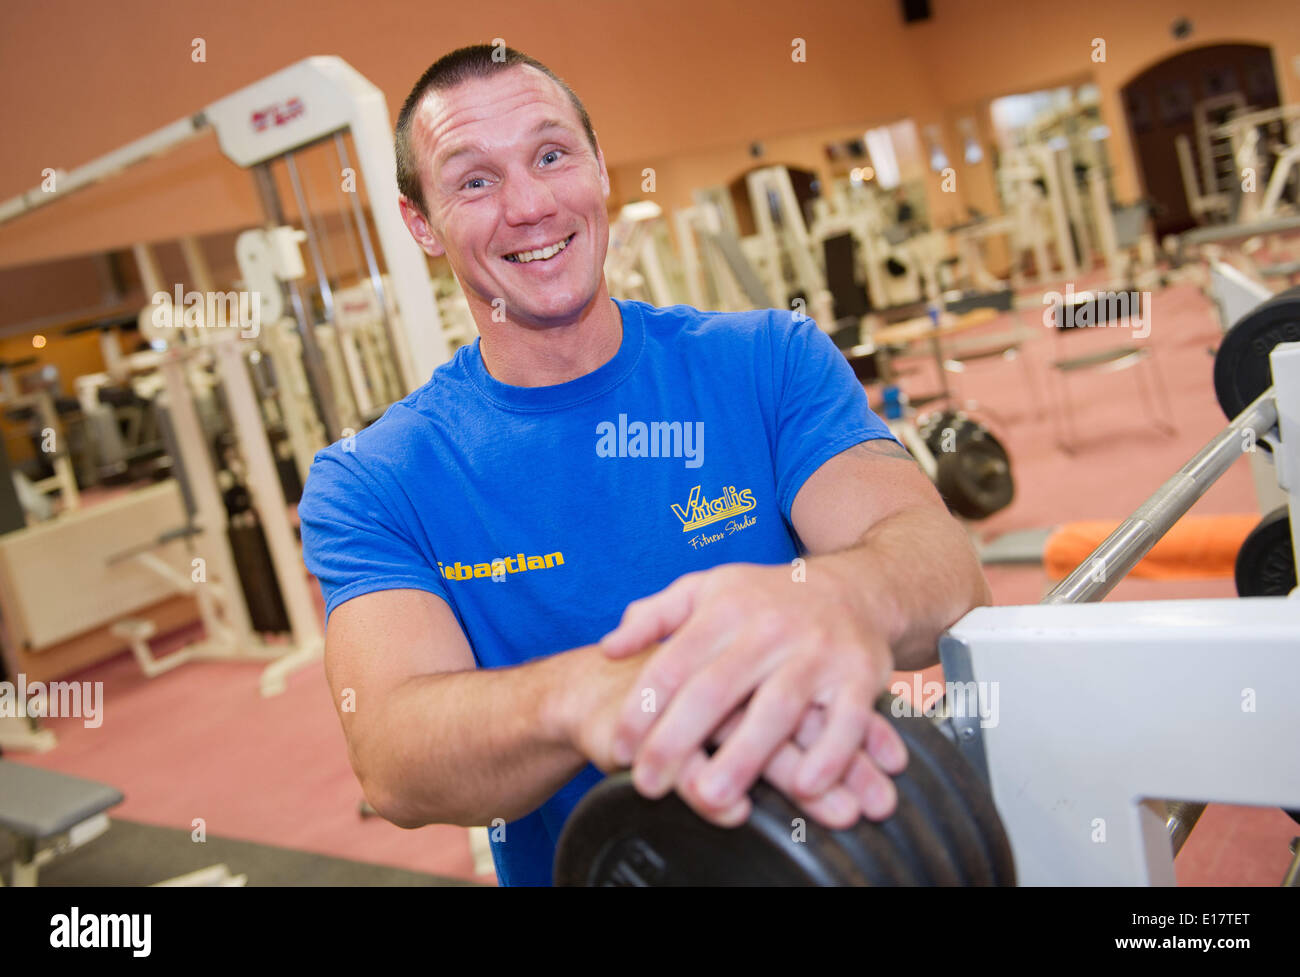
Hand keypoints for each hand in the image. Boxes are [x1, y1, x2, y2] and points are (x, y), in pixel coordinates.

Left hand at [600, 562, 899, 817]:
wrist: (855, 587)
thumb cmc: (766, 599)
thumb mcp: (706, 590)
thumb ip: (653, 616)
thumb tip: (608, 648)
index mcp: (725, 608)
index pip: (674, 663)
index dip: (642, 708)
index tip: (620, 748)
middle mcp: (770, 629)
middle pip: (716, 690)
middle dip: (677, 740)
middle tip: (647, 786)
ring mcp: (818, 652)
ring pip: (777, 709)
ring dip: (744, 757)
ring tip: (710, 798)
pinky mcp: (861, 676)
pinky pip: (846, 721)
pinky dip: (830, 756)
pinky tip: (805, 788)